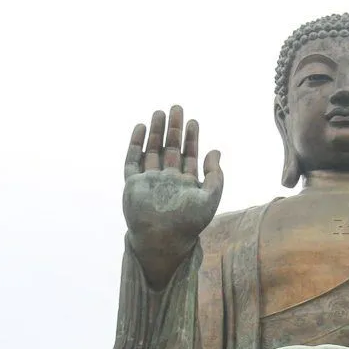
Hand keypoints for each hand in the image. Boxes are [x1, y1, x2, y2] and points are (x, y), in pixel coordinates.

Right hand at [123, 105, 223, 285]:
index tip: (193, 121)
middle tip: (177, 108)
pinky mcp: (133, 184)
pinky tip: (141, 128)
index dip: (192, 138)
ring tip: (160, 112)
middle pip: (170, 149)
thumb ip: (215, 176)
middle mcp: (167, 180)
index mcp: (185, 184)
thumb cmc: (188, 224)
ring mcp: (149, 181)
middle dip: (174, 129)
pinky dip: (136, 144)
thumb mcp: (210, 198)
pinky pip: (132, 160)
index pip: (189, 156)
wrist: (162, 240)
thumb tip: (216, 151)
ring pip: (152, 150)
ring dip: (156, 132)